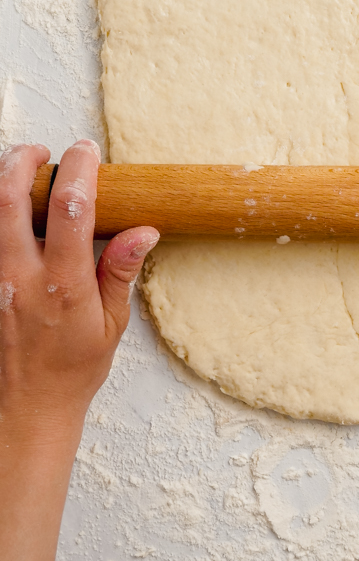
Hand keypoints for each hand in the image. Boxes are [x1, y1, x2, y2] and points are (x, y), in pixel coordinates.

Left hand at [0, 141, 158, 441]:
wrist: (27, 409)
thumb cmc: (73, 368)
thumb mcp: (112, 322)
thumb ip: (120, 270)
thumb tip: (143, 230)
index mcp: (63, 284)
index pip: (70, 209)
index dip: (79, 170)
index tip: (86, 152)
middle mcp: (21, 279)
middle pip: (8, 199)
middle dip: (22, 161)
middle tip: (41, 152)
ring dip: (1, 182)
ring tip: (20, 171)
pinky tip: (9, 212)